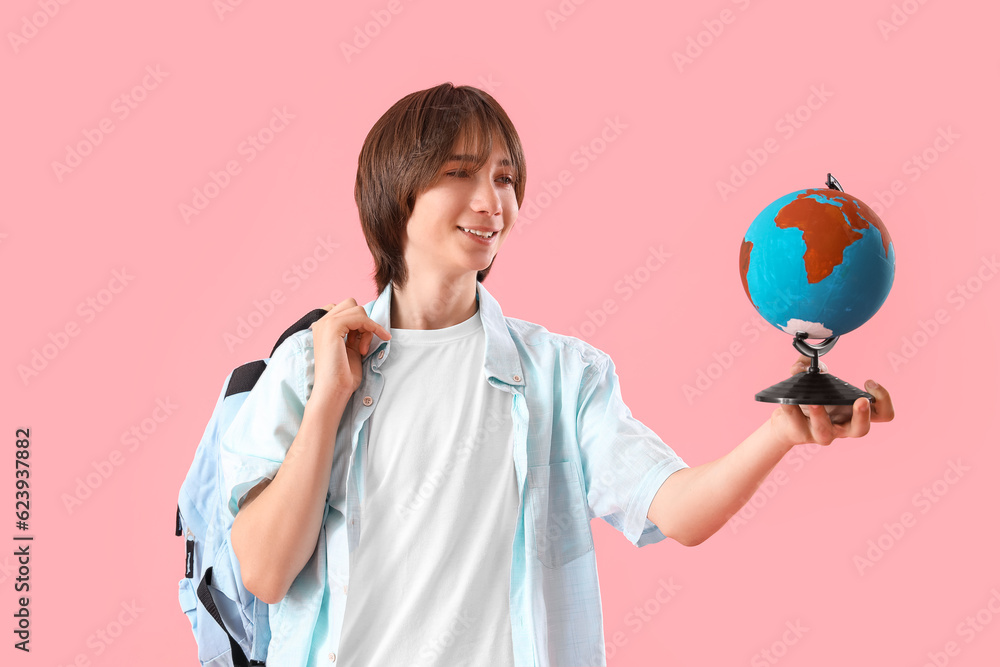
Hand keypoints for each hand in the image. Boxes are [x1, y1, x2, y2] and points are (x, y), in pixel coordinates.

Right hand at [309, 299, 391, 398]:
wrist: (333, 390)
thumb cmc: (343, 375)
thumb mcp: (351, 349)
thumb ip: (355, 334)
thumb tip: (366, 323)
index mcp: (324, 328)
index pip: (345, 309)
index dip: (359, 322)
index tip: (363, 341)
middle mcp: (322, 323)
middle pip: (351, 304)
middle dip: (363, 321)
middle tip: (364, 344)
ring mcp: (325, 323)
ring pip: (357, 310)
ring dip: (368, 328)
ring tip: (363, 349)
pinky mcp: (332, 327)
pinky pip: (360, 317)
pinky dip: (372, 328)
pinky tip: (369, 346)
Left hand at [769, 354, 894, 448]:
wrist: (786, 422)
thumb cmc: (811, 400)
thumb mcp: (817, 382)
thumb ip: (812, 367)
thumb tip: (805, 364)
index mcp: (855, 413)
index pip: (883, 414)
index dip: (884, 400)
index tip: (869, 382)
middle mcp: (843, 427)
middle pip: (862, 430)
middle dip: (863, 415)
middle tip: (861, 401)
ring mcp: (822, 433)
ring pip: (826, 433)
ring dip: (820, 415)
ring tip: (814, 402)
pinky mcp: (801, 434)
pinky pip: (796, 424)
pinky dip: (791, 409)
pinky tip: (787, 399)